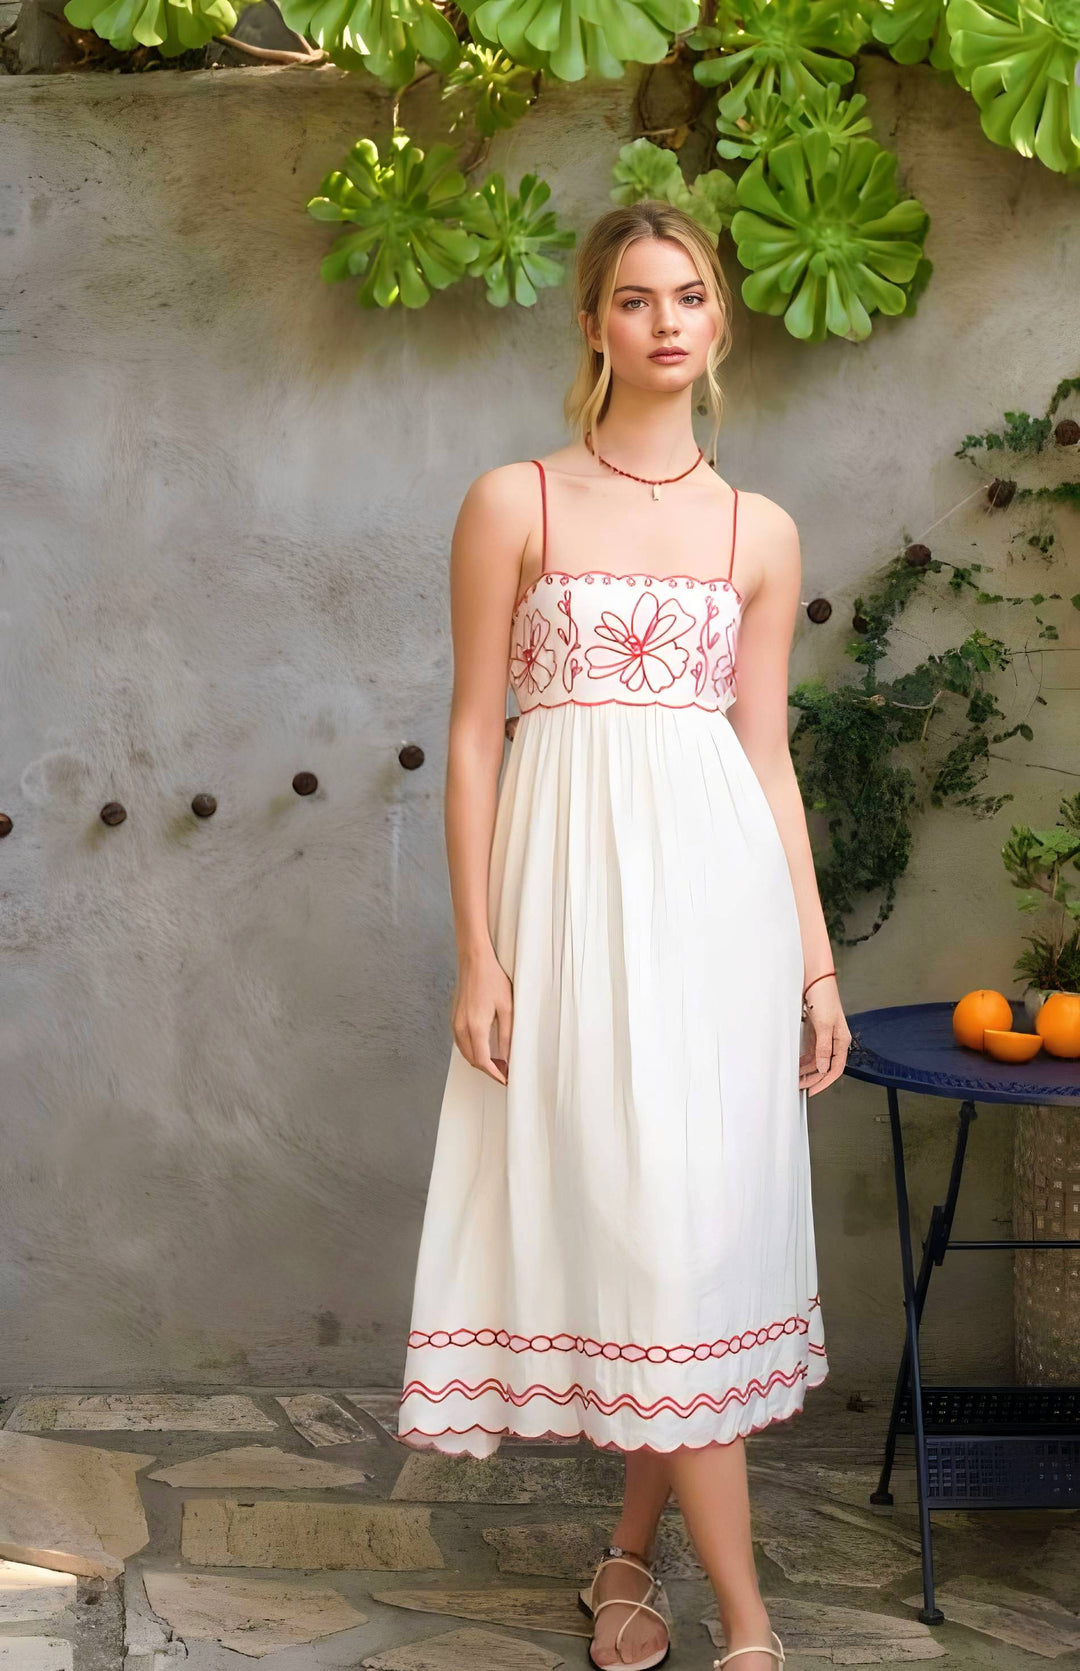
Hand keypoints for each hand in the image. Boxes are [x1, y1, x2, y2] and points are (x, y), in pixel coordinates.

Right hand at [451, 947, 512, 1084]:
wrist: (474, 960)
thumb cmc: (492, 979)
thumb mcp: (507, 1007)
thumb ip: (507, 1034)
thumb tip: (508, 1055)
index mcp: (475, 1026)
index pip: (482, 1061)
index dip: (494, 1073)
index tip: (505, 1079)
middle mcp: (461, 1027)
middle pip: (472, 1060)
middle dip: (488, 1070)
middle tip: (505, 1072)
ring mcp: (454, 1023)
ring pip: (465, 1052)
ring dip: (479, 1061)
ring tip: (498, 1063)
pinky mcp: (453, 1018)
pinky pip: (461, 1042)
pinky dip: (472, 1051)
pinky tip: (484, 1048)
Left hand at [799, 977, 849, 1094]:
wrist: (814, 979)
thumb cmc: (824, 997)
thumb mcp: (824, 1025)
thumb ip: (823, 1047)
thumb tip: (824, 1067)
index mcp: (841, 1040)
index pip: (835, 1069)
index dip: (824, 1082)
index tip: (812, 1091)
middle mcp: (833, 1040)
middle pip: (824, 1066)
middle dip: (813, 1078)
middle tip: (800, 1087)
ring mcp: (823, 1036)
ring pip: (816, 1060)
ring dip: (806, 1070)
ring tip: (795, 1078)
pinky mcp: (814, 1031)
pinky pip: (810, 1051)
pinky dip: (803, 1059)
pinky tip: (795, 1065)